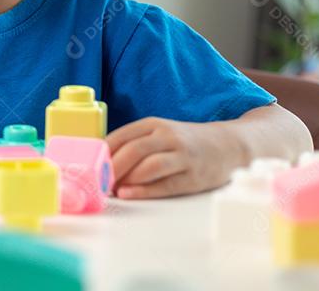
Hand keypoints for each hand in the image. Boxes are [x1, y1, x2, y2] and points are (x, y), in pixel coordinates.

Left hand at [106, 117, 239, 198]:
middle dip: (111, 168)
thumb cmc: (185, 141)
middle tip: (96, 181)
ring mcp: (182, 156)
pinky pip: (165, 184)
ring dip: (126, 179)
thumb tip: (102, 160)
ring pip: (148, 166)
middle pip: (133, 151)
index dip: (102, 152)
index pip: (121, 136)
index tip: (88, 165)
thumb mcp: (160, 132)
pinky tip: (128, 194)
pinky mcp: (193, 176)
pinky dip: (144, 190)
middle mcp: (167, 137)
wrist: (229, 145)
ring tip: (110, 189)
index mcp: (154, 124)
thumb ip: (135, 142)